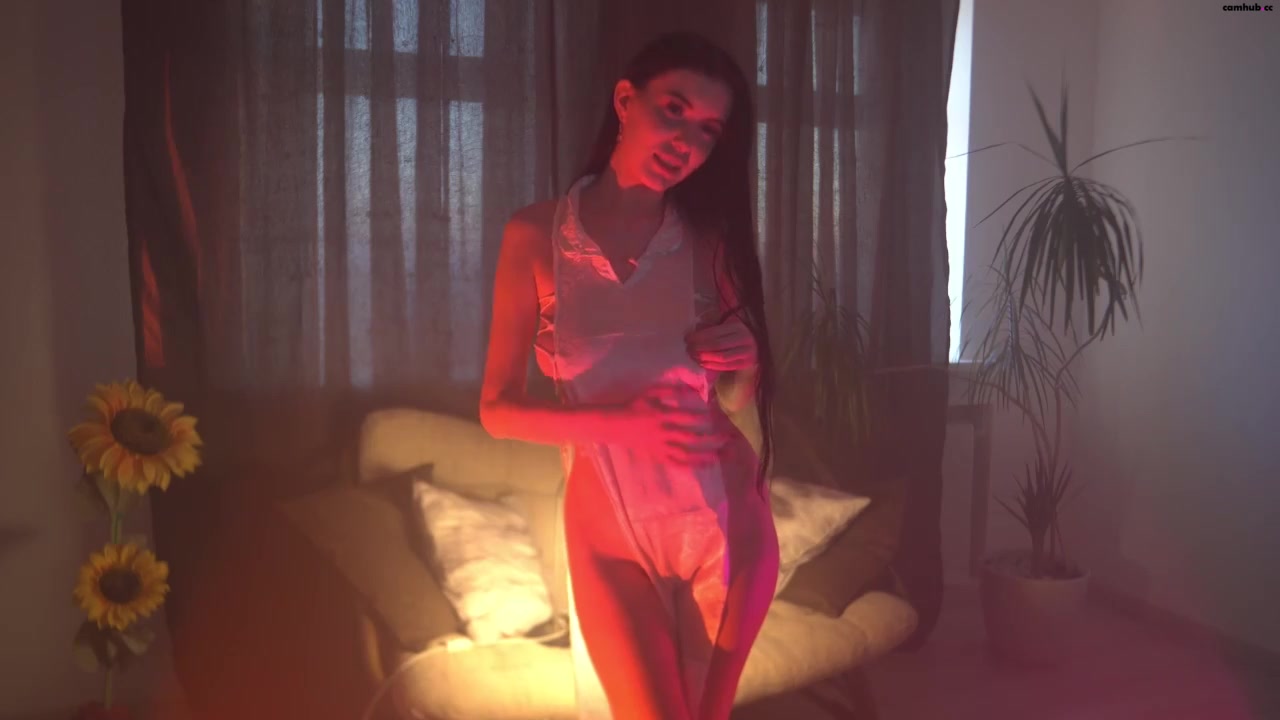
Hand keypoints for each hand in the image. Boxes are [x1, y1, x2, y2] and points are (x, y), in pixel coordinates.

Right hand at [607, 385, 729, 465]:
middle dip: (709, 438)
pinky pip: (675, 463)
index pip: (684, 418)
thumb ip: (670, 390)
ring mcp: (660, 447)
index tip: (717, 419)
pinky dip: (689, 466)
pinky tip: (703, 466)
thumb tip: (691, 389)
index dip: (701, 419)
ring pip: (684, 454)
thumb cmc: (635, 406)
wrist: (615, 425)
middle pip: (689, 438)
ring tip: (718, 456)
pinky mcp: (657, 456)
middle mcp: (663, 433)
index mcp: (661, 415)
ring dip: (702, 456)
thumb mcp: (650, 393)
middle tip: (725, 438)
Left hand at [686, 317, 757, 372]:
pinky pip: (726, 366)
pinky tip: (703, 363)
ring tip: (694, 357)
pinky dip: (712, 365)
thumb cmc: (735, 336)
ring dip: (705, 358)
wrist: (756, 347)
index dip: (699, 336)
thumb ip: (712, 326)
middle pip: (717, 345)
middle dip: (700, 347)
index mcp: (737, 326)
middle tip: (688, 349)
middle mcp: (744, 338)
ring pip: (721, 357)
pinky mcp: (745, 364)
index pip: (715, 332)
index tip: (687, 339)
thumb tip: (694, 330)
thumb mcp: (726, 327)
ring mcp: (747, 352)